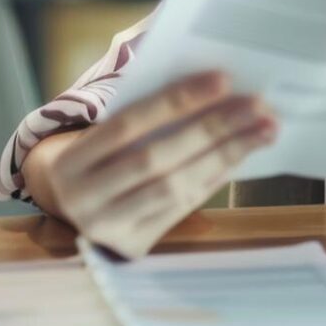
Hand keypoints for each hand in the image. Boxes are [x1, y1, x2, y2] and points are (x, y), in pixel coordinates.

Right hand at [35, 70, 275, 258]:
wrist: (61, 202)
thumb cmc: (90, 150)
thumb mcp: (96, 127)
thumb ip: (138, 108)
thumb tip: (207, 84)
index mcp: (69, 160)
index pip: (128, 124)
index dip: (176, 101)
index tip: (223, 79)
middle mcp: (84, 198)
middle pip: (157, 158)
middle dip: (213, 128)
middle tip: (258, 105)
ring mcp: (108, 227)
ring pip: (174, 188)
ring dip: (225, 155)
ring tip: (263, 130)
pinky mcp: (132, 246)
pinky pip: (181, 209)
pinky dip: (214, 179)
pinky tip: (241, 155)